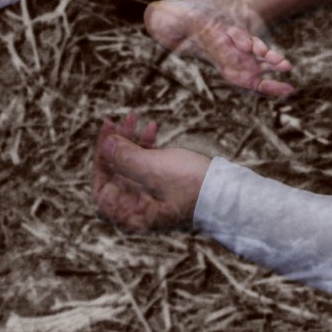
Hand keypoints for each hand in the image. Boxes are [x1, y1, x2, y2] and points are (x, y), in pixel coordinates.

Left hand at [93, 114, 208, 231]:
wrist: (230, 195)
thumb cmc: (192, 187)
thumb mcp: (154, 170)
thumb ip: (124, 158)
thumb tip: (106, 145)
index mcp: (130, 213)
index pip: (102, 186)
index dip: (101, 158)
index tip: (107, 133)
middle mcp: (136, 208)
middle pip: (115, 173)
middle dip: (117, 144)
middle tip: (120, 120)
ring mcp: (150, 197)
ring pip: (131, 164)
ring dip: (132, 140)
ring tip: (137, 117)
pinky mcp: (163, 186)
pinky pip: (146, 163)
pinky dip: (146, 146)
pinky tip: (152, 127)